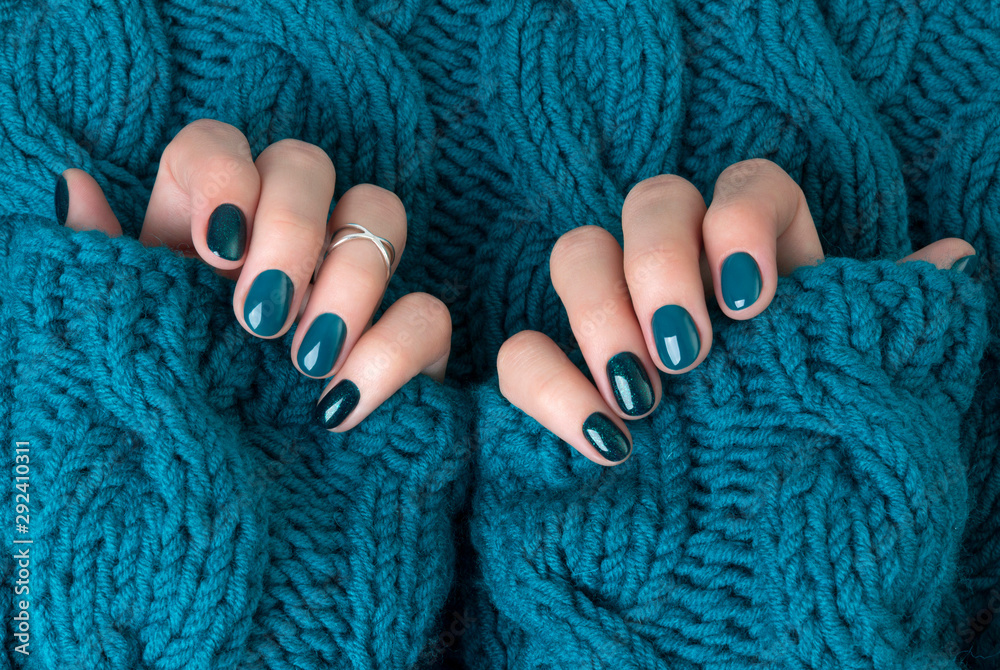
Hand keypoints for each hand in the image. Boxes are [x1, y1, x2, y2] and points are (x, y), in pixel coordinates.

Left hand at [56, 119, 450, 430]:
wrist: (228, 525)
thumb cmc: (166, 424)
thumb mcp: (116, 348)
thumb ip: (101, 272)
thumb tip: (73, 186)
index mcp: (207, 231)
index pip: (220, 145)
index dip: (226, 174)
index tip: (219, 251)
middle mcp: (283, 241)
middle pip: (307, 162)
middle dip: (291, 227)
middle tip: (259, 318)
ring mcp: (350, 286)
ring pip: (382, 212)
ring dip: (347, 281)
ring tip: (303, 361)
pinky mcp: (403, 341)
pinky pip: (428, 312)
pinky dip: (391, 352)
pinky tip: (340, 407)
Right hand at [497, 159, 978, 465]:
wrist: (755, 566)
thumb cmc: (815, 466)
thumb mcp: (868, 395)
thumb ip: (894, 322)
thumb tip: (954, 254)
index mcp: (761, 264)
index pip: (744, 185)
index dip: (740, 222)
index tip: (752, 302)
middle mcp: (682, 276)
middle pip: (651, 201)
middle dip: (662, 263)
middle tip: (692, 354)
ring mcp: (612, 323)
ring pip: (575, 253)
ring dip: (600, 313)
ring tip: (646, 398)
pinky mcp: (556, 379)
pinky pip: (520, 353)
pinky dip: (550, 387)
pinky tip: (604, 443)